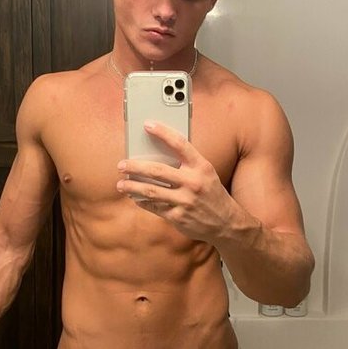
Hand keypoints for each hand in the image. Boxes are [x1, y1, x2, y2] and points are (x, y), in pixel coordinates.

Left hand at [116, 120, 236, 241]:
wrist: (226, 223)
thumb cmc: (211, 193)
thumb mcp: (206, 174)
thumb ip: (187, 164)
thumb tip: (158, 154)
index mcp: (201, 167)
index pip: (180, 144)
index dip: (163, 133)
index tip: (147, 125)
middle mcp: (193, 182)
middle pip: (157, 170)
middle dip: (135, 167)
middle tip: (121, 165)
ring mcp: (185, 201)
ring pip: (151, 190)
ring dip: (132, 187)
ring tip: (121, 184)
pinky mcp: (178, 217)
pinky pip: (154, 207)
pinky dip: (142, 202)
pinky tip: (135, 198)